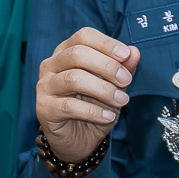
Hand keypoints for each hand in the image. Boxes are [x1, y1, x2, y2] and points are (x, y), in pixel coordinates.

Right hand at [36, 27, 139, 163]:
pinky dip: (93, 111)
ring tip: (122, 101)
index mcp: (66, 52)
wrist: (79, 141)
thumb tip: (134, 51)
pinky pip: (69, 106)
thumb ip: (123, 68)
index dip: (105, 43)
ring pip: (73, 78)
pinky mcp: (43, 108)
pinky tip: (108, 116)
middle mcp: (51, 65)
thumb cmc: (95, 107)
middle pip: (76, 54)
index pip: (83, 36)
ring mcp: (44, 86)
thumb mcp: (114, 86)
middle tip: (126, 81)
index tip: (126, 55)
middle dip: (106, 66)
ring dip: (103, 89)